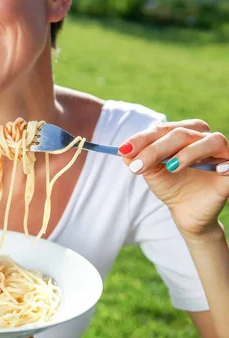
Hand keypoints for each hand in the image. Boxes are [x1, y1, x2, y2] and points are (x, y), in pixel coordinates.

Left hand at [118, 120, 228, 239]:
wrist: (187, 211)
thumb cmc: (170, 185)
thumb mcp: (151, 173)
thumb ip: (138, 159)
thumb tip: (124, 151)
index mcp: (182, 133)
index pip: (161, 129)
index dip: (141, 139)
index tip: (123, 150)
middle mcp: (202, 138)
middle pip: (180, 133)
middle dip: (156, 149)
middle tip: (138, 166)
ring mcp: (219, 152)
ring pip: (209, 141)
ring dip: (187, 153)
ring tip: (170, 168)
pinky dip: (224, 163)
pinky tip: (216, 170)